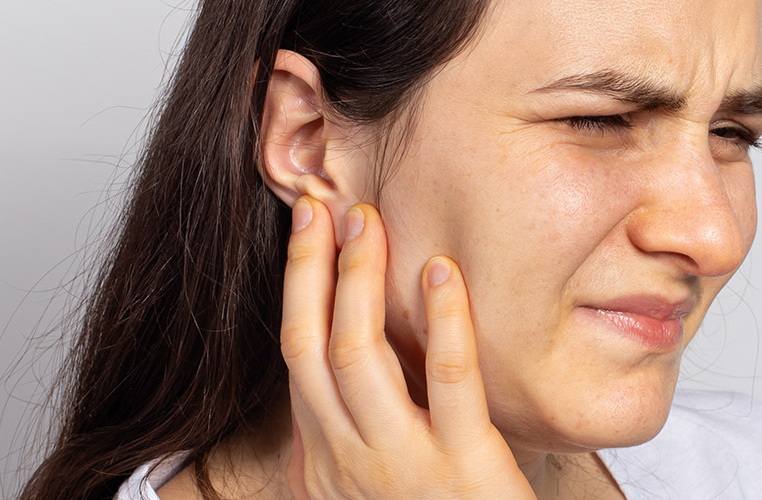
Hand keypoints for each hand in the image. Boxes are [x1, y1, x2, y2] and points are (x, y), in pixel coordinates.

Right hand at [277, 197, 534, 498]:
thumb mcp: (366, 497)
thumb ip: (343, 453)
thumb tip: (320, 407)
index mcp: (329, 465)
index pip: (297, 361)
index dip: (297, 289)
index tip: (306, 231)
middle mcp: (351, 463)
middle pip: (312, 348)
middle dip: (311, 270)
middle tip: (323, 206)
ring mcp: (402, 467)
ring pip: (360, 356)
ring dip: (359, 281)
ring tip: (369, 222)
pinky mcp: (465, 469)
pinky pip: (448, 381)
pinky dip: (443, 321)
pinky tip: (442, 270)